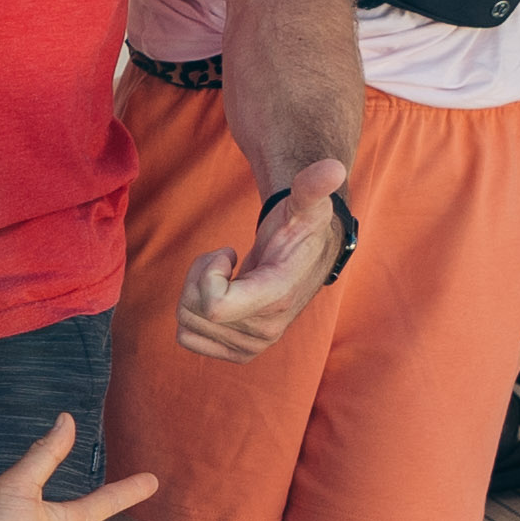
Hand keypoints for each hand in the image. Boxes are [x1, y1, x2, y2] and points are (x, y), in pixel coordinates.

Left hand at [174, 152, 354, 359]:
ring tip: (225, 275)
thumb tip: (333, 168)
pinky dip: (194, 314)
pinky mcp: (240, 352)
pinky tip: (220, 296)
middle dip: (199, 276)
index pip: (214, 306)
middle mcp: (266, 330)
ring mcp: (253, 345)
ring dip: (194, 292)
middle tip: (225, 258)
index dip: (207, 272)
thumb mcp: (306, 204)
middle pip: (194, 310)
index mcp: (277, 296)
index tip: (227, 251)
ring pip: (187, 323)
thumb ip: (313, 187)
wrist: (308, 259)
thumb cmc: (302, 226)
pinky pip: (188, 339)